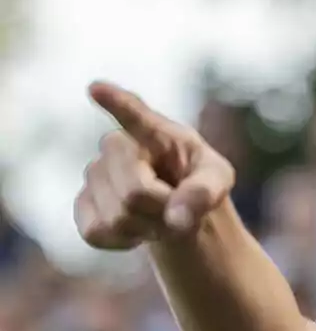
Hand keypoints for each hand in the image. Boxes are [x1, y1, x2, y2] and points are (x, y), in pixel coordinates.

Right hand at [75, 82, 235, 249]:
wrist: (177, 207)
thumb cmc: (198, 182)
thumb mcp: (218, 181)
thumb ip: (205, 193)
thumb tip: (177, 218)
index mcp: (156, 132)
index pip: (134, 115)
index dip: (116, 104)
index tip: (97, 89)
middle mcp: (118, 146)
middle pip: (134, 191)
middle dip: (161, 211)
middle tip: (176, 210)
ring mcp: (95, 173)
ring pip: (117, 217)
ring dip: (146, 227)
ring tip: (158, 216)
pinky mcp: (82, 204)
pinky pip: (97, 232)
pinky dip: (124, 240)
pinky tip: (136, 229)